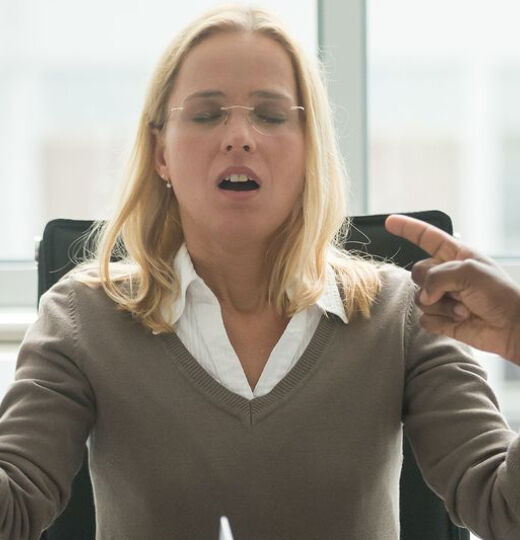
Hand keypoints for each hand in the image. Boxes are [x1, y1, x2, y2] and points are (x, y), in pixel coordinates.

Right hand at [385, 214, 519, 365]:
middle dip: (431, 284)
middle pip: (417, 272)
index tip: (390, 222)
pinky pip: (424, 318)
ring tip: (464, 308)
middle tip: (457, 291)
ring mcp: (442, 297)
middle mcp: (446, 274)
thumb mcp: (469, 271)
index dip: (407, 228)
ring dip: (441, 306)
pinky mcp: (441, 318)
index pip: (425, 237)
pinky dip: (440, 321)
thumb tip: (424, 296)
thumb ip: (437, 276)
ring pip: (419, 298)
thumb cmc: (500, 294)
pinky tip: (459, 320)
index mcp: (455, 255)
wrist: (513, 327)